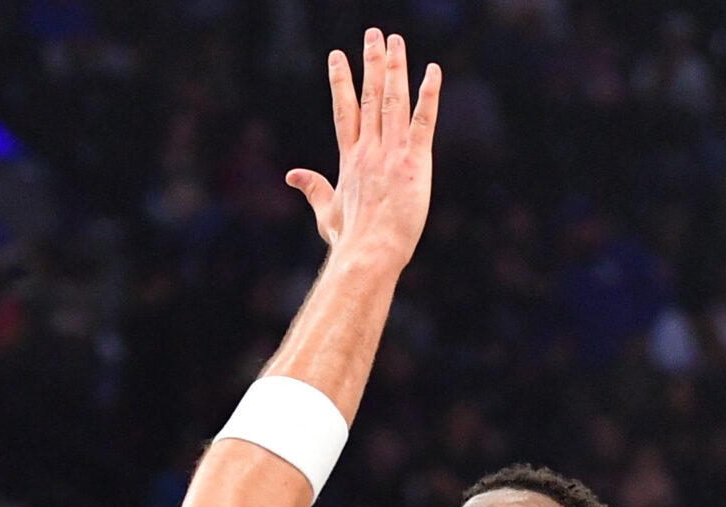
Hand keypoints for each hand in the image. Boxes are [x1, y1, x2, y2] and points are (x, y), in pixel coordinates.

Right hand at [284, 30, 440, 271]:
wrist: (368, 253)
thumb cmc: (349, 240)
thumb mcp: (326, 211)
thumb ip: (313, 188)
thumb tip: (291, 175)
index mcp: (350, 159)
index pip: (345, 110)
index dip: (341, 81)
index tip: (337, 56)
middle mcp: (369, 149)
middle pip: (370, 96)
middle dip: (371, 62)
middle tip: (374, 34)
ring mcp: (391, 152)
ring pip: (393, 100)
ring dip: (395, 67)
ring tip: (395, 40)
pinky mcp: (414, 161)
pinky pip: (423, 121)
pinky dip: (429, 95)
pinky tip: (433, 71)